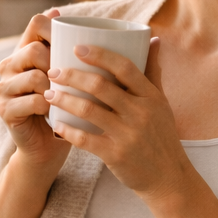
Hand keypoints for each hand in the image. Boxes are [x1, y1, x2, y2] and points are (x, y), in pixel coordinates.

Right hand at [0, 10, 70, 171]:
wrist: (48, 146)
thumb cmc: (65, 107)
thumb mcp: (70, 77)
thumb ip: (73, 52)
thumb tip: (96, 21)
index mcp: (24, 51)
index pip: (36, 23)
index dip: (56, 27)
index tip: (76, 44)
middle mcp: (9, 66)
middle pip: (35, 50)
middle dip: (57, 64)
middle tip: (72, 81)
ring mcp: (3, 88)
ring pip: (34, 77)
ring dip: (55, 89)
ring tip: (64, 99)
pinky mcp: (4, 110)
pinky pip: (33, 102)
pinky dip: (49, 108)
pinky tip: (55, 113)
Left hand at [43, 38, 188, 203]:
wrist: (168, 178)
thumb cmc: (161, 136)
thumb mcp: (162, 103)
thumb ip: (153, 72)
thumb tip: (152, 39)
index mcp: (151, 97)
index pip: (125, 67)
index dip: (100, 55)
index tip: (78, 47)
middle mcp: (141, 113)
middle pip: (101, 86)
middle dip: (72, 76)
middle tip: (53, 71)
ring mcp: (128, 135)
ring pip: (89, 110)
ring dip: (64, 100)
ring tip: (49, 94)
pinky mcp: (116, 155)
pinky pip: (85, 139)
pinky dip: (68, 130)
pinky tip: (55, 123)